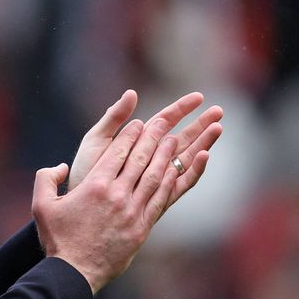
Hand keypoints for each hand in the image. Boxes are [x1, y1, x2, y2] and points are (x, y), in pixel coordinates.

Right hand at [32, 118, 182, 293]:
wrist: (74, 273)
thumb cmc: (57, 239)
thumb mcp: (40, 205)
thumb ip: (46, 178)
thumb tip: (61, 166)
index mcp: (94, 186)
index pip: (118, 152)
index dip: (130, 134)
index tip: (138, 123)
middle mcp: (116, 195)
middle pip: (140, 159)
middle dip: (152, 137)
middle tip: (163, 121)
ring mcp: (132, 212)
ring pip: (154, 176)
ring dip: (165, 156)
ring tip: (173, 139)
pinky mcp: (142, 228)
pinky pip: (159, 199)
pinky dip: (169, 182)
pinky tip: (174, 170)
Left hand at [69, 90, 222, 207]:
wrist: (79, 205)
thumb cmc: (85, 171)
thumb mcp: (96, 139)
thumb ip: (114, 118)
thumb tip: (132, 93)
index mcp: (136, 143)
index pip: (164, 121)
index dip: (182, 108)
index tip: (199, 96)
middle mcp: (150, 160)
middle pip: (181, 138)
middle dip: (200, 124)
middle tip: (219, 111)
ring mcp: (155, 178)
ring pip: (186, 158)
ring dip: (203, 143)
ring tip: (219, 128)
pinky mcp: (158, 197)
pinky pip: (180, 183)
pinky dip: (193, 170)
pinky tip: (204, 156)